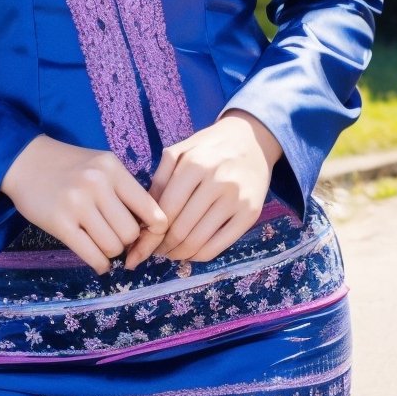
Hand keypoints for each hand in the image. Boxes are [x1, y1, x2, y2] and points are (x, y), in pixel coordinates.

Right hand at [0, 135, 167, 275]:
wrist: (23, 160)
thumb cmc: (68, 166)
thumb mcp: (101, 166)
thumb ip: (124, 190)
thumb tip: (149, 228)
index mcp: (113, 169)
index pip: (152, 211)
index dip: (154, 232)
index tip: (146, 238)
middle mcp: (98, 184)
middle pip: (131, 233)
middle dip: (127, 243)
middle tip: (117, 240)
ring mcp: (77, 204)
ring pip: (113, 247)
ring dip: (111, 253)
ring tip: (102, 245)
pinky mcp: (60, 223)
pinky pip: (92, 255)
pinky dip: (100, 265)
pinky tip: (98, 261)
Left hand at [123, 111, 281, 269]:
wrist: (253, 139)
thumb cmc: (211, 147)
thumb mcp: (182, 151)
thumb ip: (160, 179)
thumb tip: (145, 216)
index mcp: (195, 164)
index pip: (166, 210)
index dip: (151, 231)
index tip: (143, 241)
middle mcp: (217, 181)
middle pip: (181, 228)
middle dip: (163, 246)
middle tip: (156, 250)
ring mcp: (236, 199)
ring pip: (199, 240)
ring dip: (179, 253)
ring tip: (171, 252)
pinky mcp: (250, 214)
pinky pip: (219, 245)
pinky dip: (200, 256)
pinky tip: (191, 253)